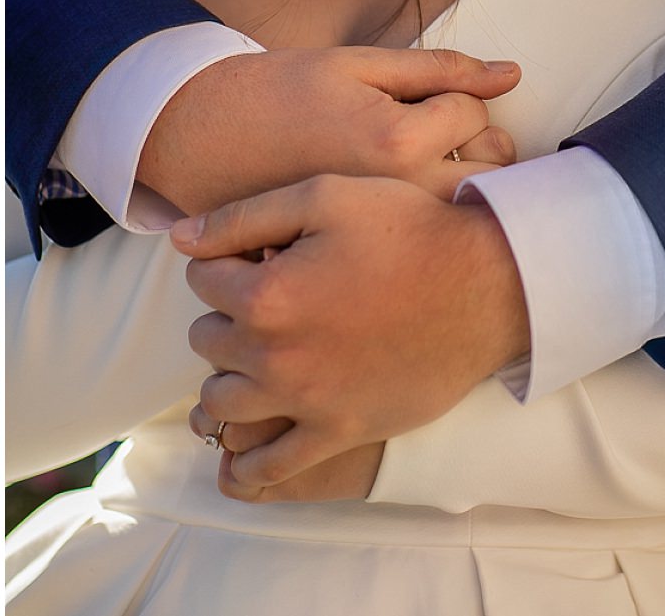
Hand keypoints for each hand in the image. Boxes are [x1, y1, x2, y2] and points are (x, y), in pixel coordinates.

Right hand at [136, 47, 519, 215]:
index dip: (457, 96)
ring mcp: (384, 234)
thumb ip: (439, 68)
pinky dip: (427, 220)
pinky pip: (428, 237)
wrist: (202, 142)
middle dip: (477, 148)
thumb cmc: (277, 93)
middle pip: (493, 172)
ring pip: (468, 208)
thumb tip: (514, 73)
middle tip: (435, 137)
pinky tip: (398, 205)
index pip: (478, 114)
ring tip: (420, 168)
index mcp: (400, 139)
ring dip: (461, 184)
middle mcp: (401, 196)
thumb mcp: (355, 65)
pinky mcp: (367, 254)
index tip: (421, 99)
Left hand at [175, 173, 528, 487]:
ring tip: (256, 356)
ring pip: (223, 401)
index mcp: (265, 296)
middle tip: (265, 298)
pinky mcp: (340, 433)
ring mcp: (306, 402)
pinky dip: (247, 465)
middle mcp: (275, 356)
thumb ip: (241, 217)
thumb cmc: (406, 229)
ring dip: (229, 376)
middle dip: (225, 314)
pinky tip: (237, 457)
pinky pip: (274, 467)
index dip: (223, 260)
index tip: (256, 255)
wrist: (484, 286)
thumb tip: (180, 238)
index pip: (200, 279)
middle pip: (206, 338)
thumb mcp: (322, 197)